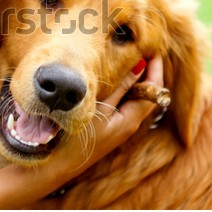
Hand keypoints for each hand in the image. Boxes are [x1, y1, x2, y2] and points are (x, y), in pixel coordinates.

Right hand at [49, 54, 161, 182]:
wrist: (55, 163)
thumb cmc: (75, 137)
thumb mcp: (98, 108)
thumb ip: (119, 87)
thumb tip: (139, 66)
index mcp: (130, 119)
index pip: (154, 89)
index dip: (155, 68)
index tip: (152, 48)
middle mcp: (128, 122)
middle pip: (146, 92)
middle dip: (146, 70)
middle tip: (140, 48)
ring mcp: (117, 125)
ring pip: (133, 97)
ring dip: (133, 78)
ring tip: (125, 57)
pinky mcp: (107, 125)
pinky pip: (121, 102)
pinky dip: (121, 87)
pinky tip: (110, 77)